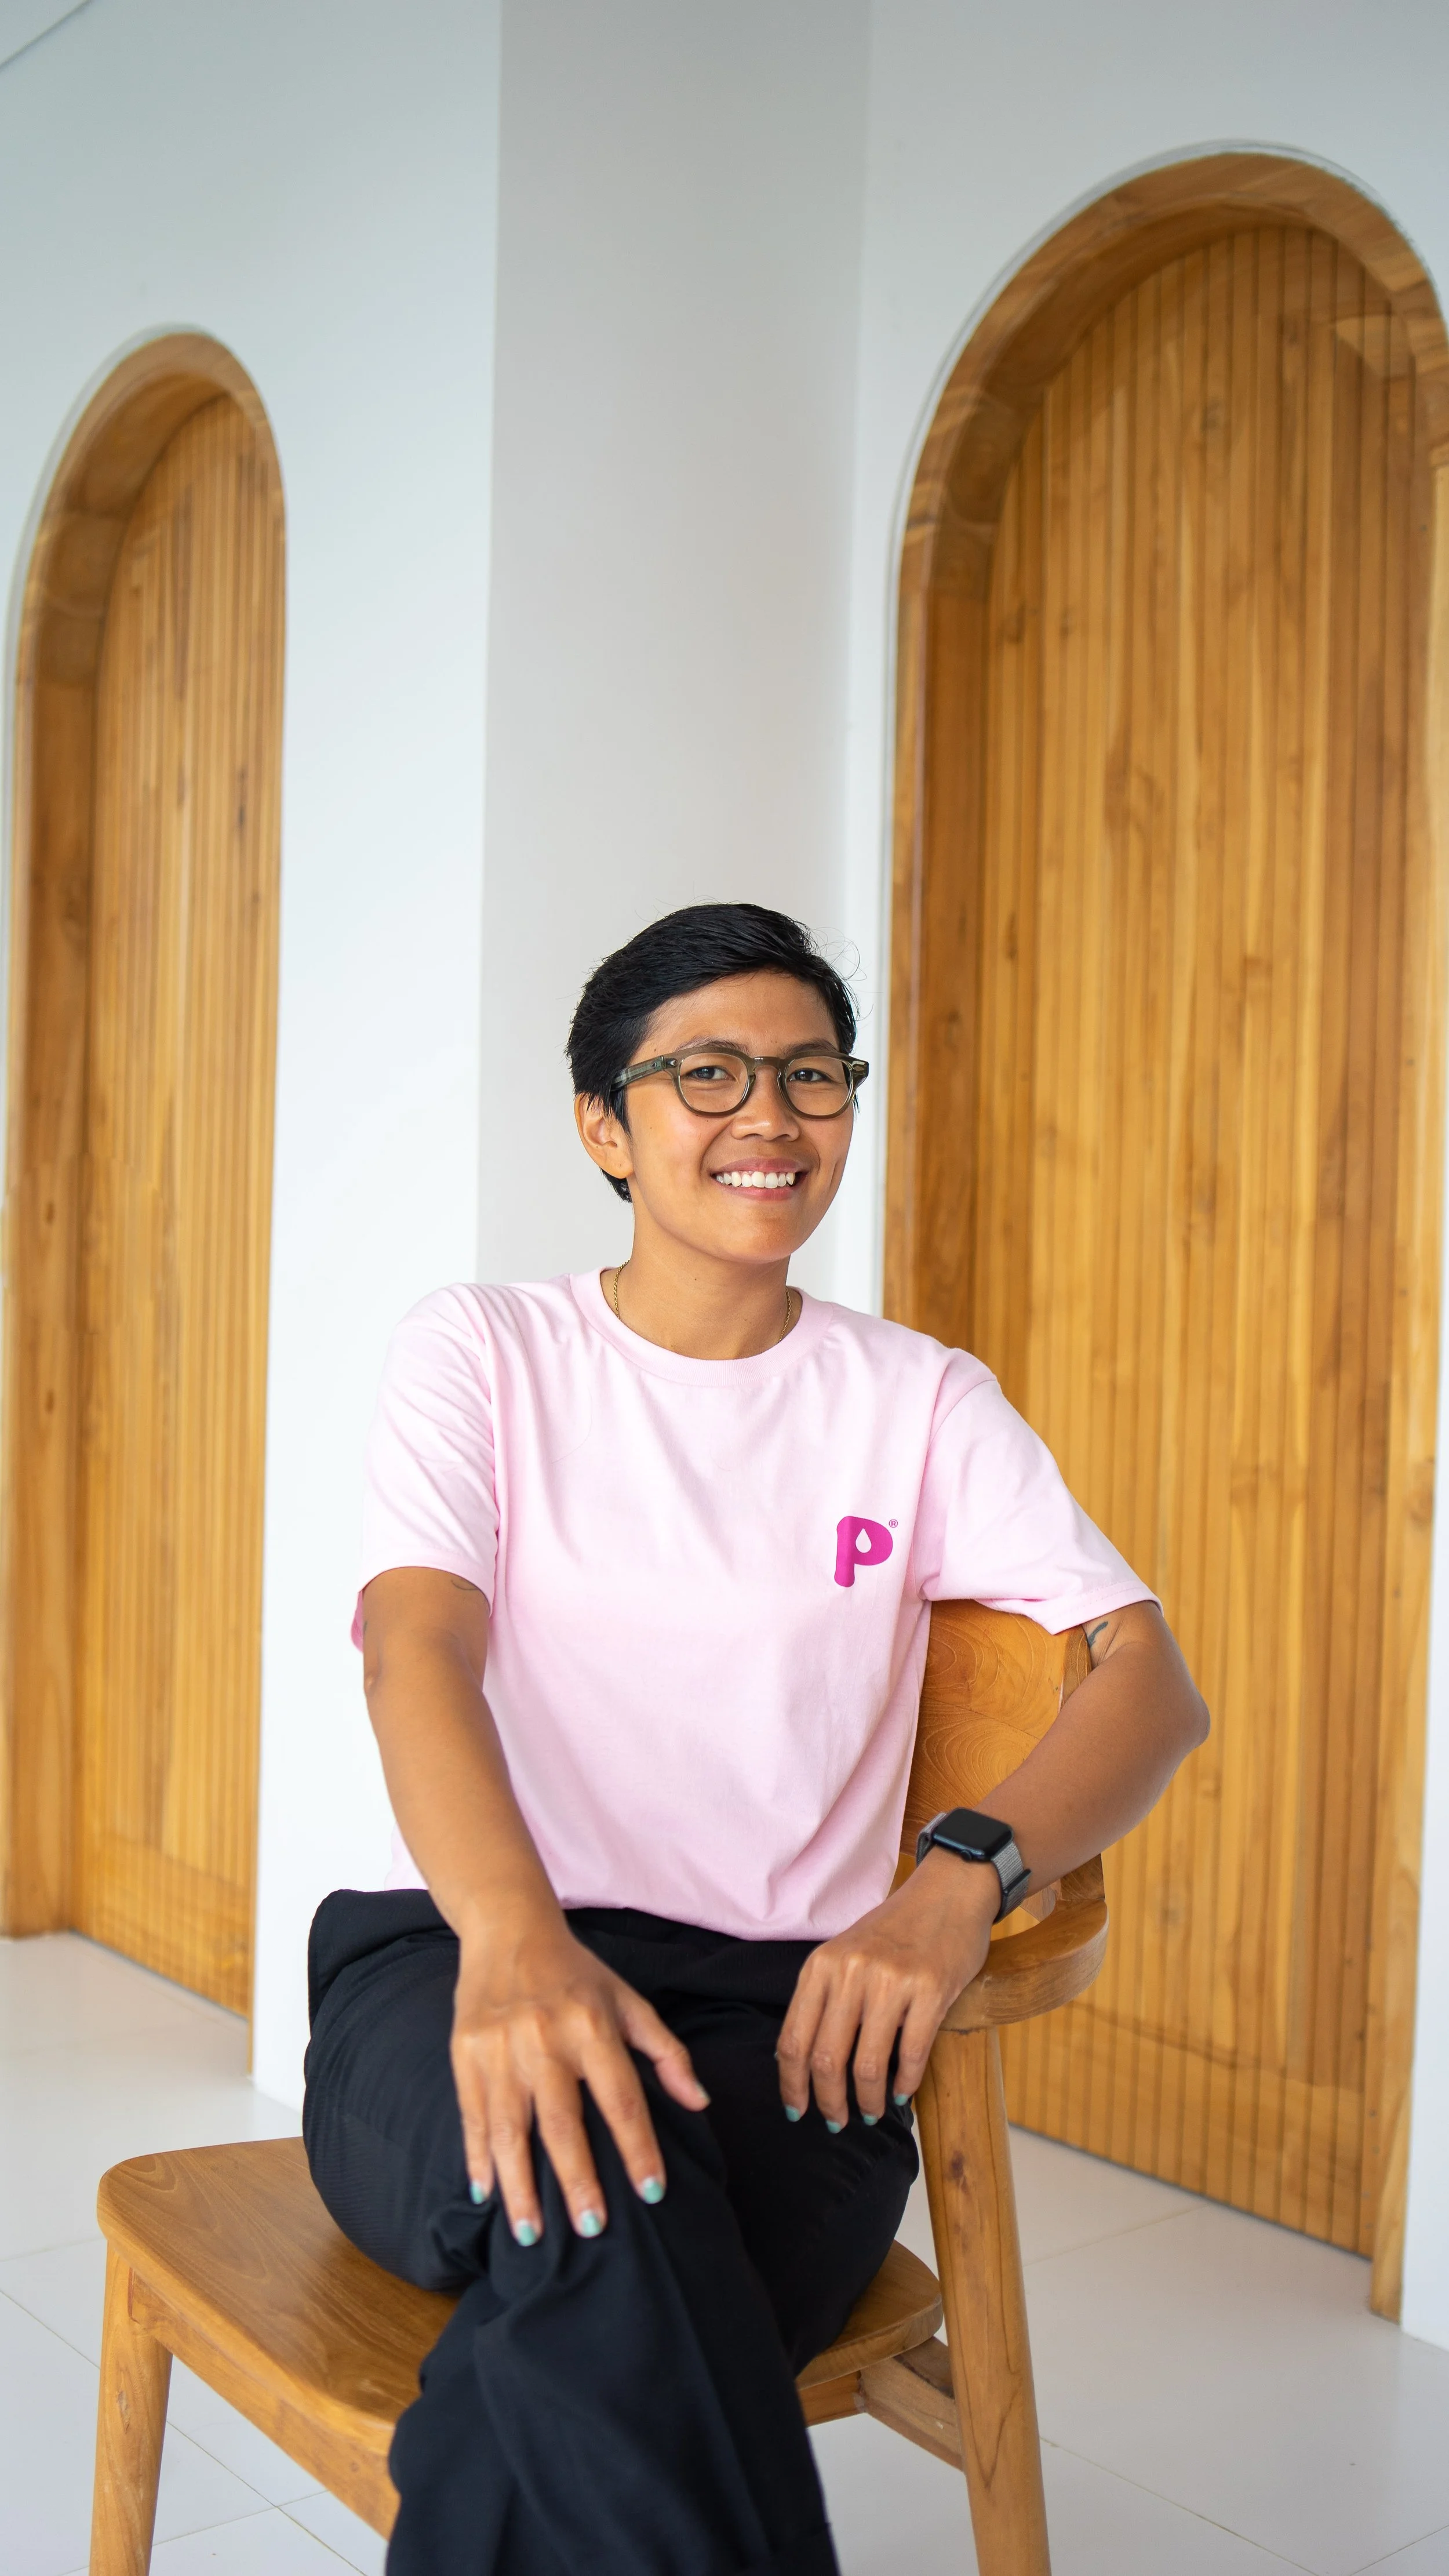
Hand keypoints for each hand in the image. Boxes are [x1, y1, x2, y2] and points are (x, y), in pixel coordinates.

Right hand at [451, 1910, 709, 2243]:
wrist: (508, 1929)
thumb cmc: (577, 1973)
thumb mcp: (628, 2000)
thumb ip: (666, 2052)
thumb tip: (698, 2103)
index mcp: (592, 2025)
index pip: (621, 2097)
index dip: (638, 2147)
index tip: (652, 2192)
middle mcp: (545, 2039)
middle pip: (562, 2122)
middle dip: (577, 2180)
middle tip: (592, 2229)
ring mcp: (500, 2048)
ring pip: (509, 2129)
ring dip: (520, 2185)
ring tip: (530, 2234)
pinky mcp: (465, 2053)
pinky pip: (472, 2116)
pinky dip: (477, 2157)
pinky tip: (485, 2193)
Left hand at [776, 1852, 998, 2125]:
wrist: (948, 1892)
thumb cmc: (894, 1931)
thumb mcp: (845, 1955)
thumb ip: (824, 1999)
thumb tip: (800, 2064)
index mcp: (822, 1965)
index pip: (793, 2039)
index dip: (792, 2084)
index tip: (797, 2111)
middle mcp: (851, 1971)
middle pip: (826, 2059)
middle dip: (828, 2102)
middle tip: (837, 2122)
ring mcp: (891, 1980)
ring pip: (868, 2064)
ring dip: (868, 2101)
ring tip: (872, 2113)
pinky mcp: (931, 1989)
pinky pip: (912, 2053)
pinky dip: (904, 2084)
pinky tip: (902, 2094)